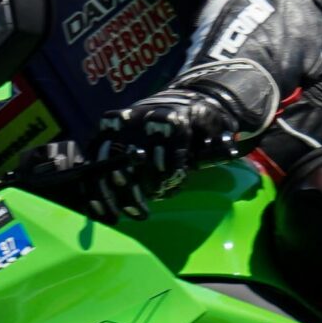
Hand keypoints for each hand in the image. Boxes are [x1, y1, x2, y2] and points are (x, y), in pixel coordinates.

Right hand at [87, 81, 252, 219]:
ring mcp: (116, 129)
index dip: (169, 158)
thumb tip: (230, 149)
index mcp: (167, 113)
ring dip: (112, 192)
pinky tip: (101, 214)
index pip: (167, 133)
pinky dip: (93, 190)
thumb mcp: (212, 129)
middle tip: (147, 208)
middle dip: (137, 183)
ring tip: (123, 217)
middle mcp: (138, 117)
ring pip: (105, 160)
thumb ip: (218, 142)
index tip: (172, 178)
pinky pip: (91, 164)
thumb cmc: (195, 125)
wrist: (173, 105)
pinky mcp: (102, 140)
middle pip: (129, 150)